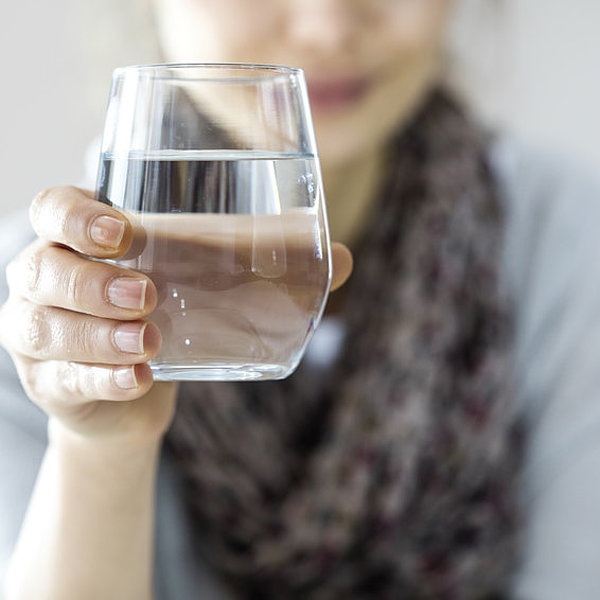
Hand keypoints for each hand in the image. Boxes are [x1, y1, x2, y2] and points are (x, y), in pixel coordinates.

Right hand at [0, 186, 175, 446]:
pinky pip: (66, 380)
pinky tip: (137, 377)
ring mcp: (33, 335)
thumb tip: (284, 234)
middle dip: (92, 284)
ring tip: (145, 342)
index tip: (122, 234)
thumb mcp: (170, 276)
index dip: (75, 218)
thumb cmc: (152, 314)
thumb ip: (199, 253)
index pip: (51, 210)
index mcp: (66, 241)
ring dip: (97, 336)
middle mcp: (38, 282)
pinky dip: (105, 379)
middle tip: (145, 295)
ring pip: (44, 329)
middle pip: (41, 271)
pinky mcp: (47, 383)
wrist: (128, 387)